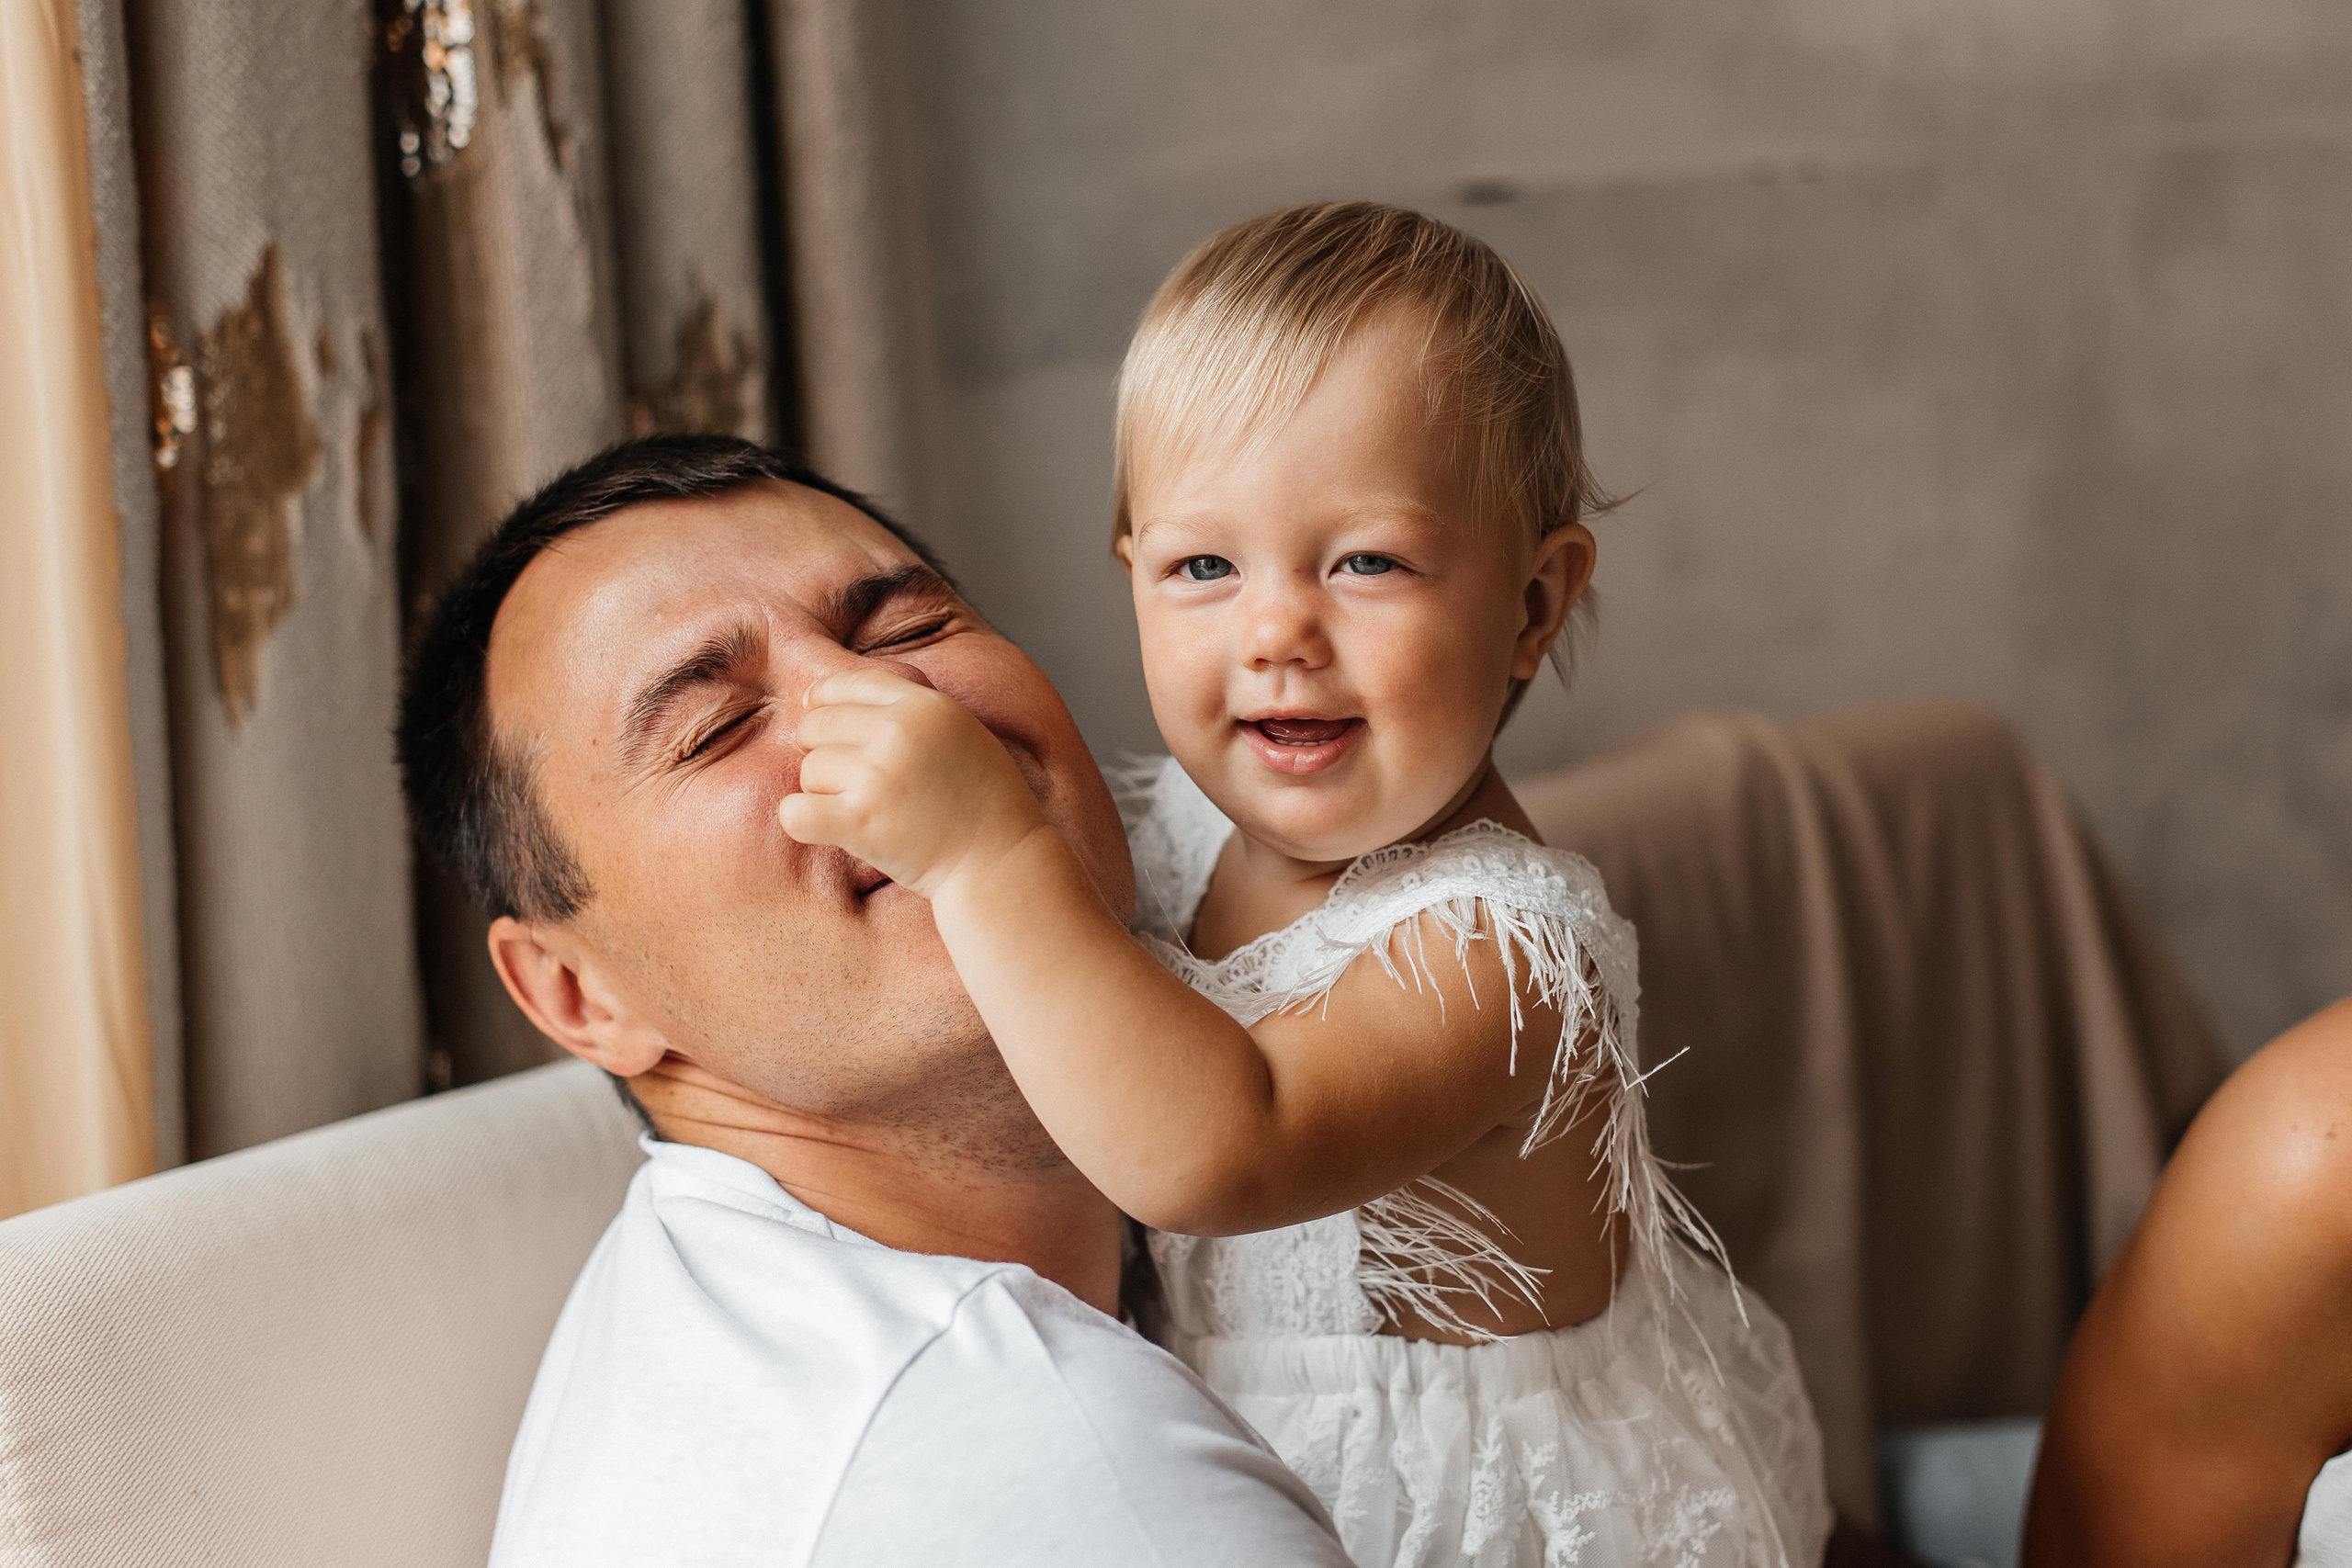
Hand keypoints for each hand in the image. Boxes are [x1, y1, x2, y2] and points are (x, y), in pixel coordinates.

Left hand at [778, 667, 1049, 899]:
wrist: (1002, 863)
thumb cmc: (985, 804)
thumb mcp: (963, 733)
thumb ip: (914, 712)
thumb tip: (838, 697)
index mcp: (926, 705)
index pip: (851, 683)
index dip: (826, 699)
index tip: (819, 716)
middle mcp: (899, 731)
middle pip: (818, 725)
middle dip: (825, 753)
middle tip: (855, 783)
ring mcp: (878, 775)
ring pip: (809, 771)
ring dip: (826, 794)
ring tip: (869, 811)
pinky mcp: (861, 820)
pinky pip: (795, 812)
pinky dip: (803, 822)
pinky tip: (828, 828)